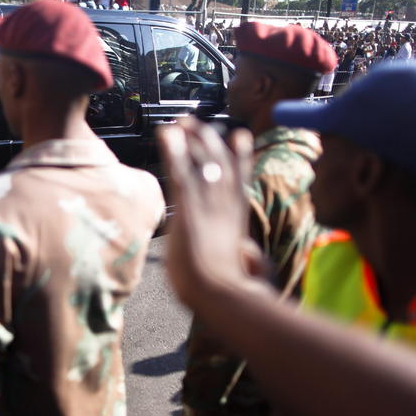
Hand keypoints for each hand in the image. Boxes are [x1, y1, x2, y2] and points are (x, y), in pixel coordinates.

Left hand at [157, 118, 265, 308]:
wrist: (222, 294)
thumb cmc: (231, 291)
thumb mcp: (243, 270)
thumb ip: (248, 259)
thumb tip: (249, 256)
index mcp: (238, 217)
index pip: (240, 177)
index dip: (241, 155)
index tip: (240, 135)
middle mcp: (226, 203)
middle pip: (221, 161)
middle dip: (209, 139)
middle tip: (197, 122)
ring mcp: (209, 202)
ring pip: (202, 160)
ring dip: (191, 138)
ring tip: (181, 121)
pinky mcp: (189, 205)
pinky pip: (180, 170)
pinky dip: (174, 149)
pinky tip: (166, 134)